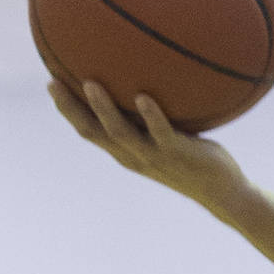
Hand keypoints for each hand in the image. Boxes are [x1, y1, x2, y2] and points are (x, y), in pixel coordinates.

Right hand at [49, 80, 249, 210]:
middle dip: (71, 109)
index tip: (51, 83)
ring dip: (104, 109)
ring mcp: (155, 156)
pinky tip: (144, 97)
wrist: (222, 190)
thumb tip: (144, 83)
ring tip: (91, 84)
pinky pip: (162, 133)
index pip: (88, 131)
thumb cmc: (194, 159)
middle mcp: (134, 156)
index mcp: (126, 152)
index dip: (67, 110)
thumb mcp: (166, 137)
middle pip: (93, 133)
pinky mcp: (178, 154)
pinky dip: (152, 116)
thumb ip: (150, 118)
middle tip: (52, 82)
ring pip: (121, 133)